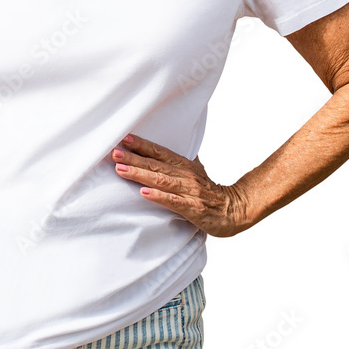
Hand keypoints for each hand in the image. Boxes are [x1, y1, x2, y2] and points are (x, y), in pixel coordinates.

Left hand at [111, 133, 248, 237]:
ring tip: (121, 169)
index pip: (159, 152)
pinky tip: (144, 193)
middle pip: (155, 164)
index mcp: (184, 165)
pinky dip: (158, 197)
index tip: (123, 139)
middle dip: (133, 158)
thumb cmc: (211, 191)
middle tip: (114, 153)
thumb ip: (180, 159)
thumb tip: (174, 142)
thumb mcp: (196, 170)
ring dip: (139, 174)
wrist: (234, 209)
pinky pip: (173, 202)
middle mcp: (185, 175)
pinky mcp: (193, 208)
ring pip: (161, 180)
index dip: (142, 145)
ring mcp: (189, 191)